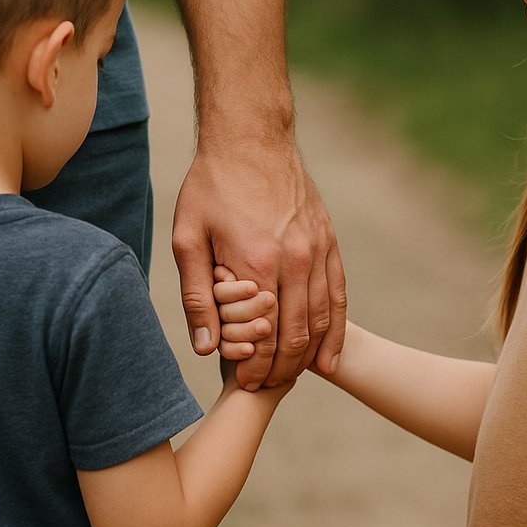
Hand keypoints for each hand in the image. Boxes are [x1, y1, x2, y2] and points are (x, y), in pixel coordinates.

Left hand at [173, 140, 346, 389]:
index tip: (244, 384)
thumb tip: (204, 347)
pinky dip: (335, 329)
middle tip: (265, 387)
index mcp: (257, 263)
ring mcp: (317, 251)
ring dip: (309, 356)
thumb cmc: (211, 186)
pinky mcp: (328, 241)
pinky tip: (329, 356)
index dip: (255, 367)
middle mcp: (295, 260)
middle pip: (296, 334)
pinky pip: (338, 294)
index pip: (263, 335)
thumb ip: (196, 295)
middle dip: (281, 369)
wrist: (251, 138)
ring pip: (321, 319)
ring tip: (292, 378)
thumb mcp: (189, 238)